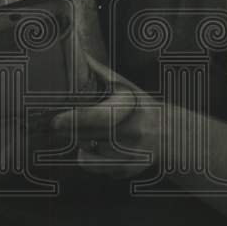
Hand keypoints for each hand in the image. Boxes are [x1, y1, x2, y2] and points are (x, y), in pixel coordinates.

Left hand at [49, 54, 159, 176]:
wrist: (170, 135)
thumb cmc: (142, 107)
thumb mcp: (127, 87)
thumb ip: (103, 73)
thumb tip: (82, 55)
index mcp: (130, 109)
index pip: (96, 117)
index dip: (73, 120)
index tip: (55, 121)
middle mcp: (131, 133)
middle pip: (87, 137)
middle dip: (69, 132)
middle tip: (59, 126)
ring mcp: (129, 154)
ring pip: (88, 154)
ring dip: (81, 144)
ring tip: (89, 135)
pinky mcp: (126, 170)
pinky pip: (95, 168)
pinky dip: (90, 159)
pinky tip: (97, 150)